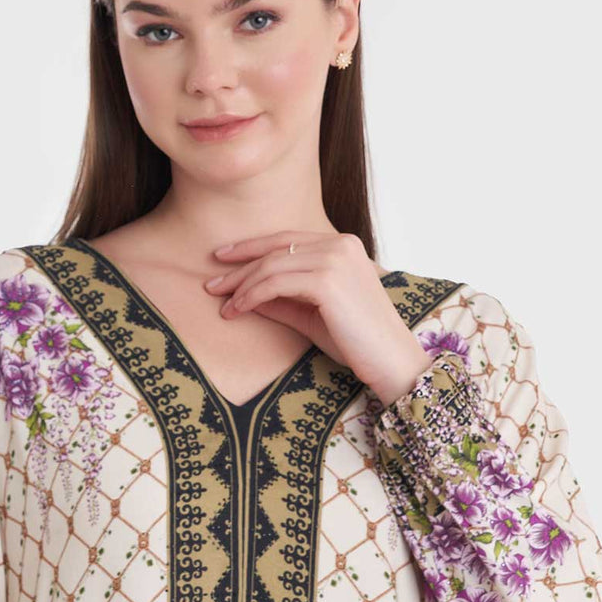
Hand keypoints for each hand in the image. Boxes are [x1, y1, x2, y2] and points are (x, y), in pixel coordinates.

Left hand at [204, 230, 432, 403]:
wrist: (390, 360)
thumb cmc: (356, 342)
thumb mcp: (312, 316)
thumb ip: (281, 301)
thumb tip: (243, 296)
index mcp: (343, 245)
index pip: (288, 240)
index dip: (252, 247)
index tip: (223, 258)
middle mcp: (340, 245)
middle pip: (276, 250)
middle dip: (239, 266)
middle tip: (211, 284)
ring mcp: (335, 259)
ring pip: (272, 266)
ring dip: (241, 286)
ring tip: (222, 304)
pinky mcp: (327, 280)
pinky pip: (275, 284)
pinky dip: (252, 296)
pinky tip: (237, 309)